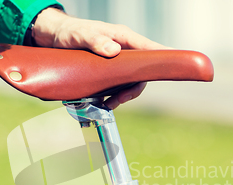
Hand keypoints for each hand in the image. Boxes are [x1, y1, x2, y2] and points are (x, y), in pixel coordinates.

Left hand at [32, 7, 168, 108]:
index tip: (177, 64)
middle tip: (119, 100)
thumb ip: (95, 41)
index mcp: (123, 38)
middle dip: (134, 89)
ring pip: (131, 81)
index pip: (150, 48)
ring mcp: (119, 61)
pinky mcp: (111, 71)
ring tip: (108, 105)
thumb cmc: (70, 32)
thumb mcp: (80, 35)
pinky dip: (113, 96)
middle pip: (142, 72)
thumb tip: (114, 51)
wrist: (56, 38)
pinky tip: (103, 103)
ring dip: (123, 95)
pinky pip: (119, 85)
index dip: (165, 57)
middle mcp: (124, 49)